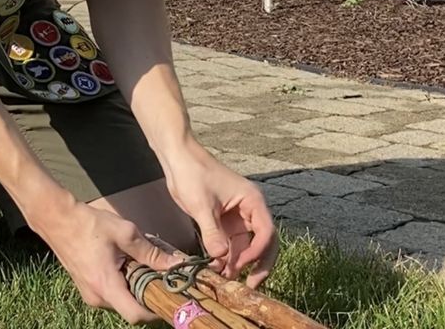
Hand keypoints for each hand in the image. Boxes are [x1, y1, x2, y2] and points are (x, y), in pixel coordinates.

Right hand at [28, 197, 173, 323]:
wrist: (58, 219)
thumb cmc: (89, 224)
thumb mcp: (125, 233)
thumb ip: (151, 252)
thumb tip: (175, 264)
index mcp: (106, 285)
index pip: (136, 315)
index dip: (155, 311)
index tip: (168, 298)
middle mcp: (96, 296)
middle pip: (130, 309)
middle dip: (146, 295)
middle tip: (158, 276)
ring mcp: (89, 294)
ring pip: (120, 301)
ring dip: (133, 288)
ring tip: (139, 265)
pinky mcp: (86, 288)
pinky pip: (110, 294)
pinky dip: (122, 284)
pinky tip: (124, 264)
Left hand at [162, 140, 278, 287]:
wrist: (178, 159)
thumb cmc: (193, 174)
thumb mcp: (201, 205)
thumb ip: (212, 232)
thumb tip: (221, 257)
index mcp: (252, 201)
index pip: (266, 232)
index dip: (258, 252)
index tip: (242, 265)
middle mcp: (250, 210)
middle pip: (263, 242)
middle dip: (258, 264)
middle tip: (250, 286)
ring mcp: (238, 217)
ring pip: (246, 246)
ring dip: (238, 263)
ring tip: (225, 280)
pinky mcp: (224, 222)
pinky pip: (231, 244)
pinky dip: (226, 257)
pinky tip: (216, 269)